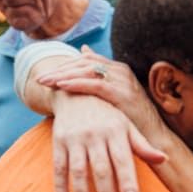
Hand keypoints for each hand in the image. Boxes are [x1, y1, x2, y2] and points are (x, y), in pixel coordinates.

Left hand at [37, 45, 164, 143]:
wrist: (152, 137)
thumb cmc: (129, 120)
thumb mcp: (112, 99)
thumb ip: (97, 81)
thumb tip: (83, 54)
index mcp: (117, 70)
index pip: (86, 60)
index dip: (65, 66)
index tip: (46, 76)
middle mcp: (120, 71)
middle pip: (84, 63)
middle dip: (60, 70)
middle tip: (40, 79)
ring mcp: (122, 81)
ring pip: (87, 70)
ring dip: (64, 75)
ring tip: (46, 82)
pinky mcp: (123, 93)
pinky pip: (95, 84)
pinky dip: (77, 83)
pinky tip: (62, 86)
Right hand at [50, 93, 162, 191]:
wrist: (75, 92)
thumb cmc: (107, 115)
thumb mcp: (126, 126)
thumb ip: (142, 145)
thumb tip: (164, 159)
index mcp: (116, 131)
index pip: (123, 161)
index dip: (128, 182)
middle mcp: (95, 135)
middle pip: (101, 170)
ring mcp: (75, 138)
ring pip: (79, 172)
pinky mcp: (58, 142)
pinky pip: (58, 168)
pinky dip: (60, 188)